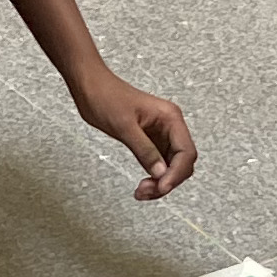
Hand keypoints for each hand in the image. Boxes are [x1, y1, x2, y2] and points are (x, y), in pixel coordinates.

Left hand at [72, 67, 196, 199]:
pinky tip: (143, 185)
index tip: (161, 187)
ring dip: (160, 183)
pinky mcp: (150, 141)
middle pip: (182, 163)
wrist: (90, 86)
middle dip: (168, 181)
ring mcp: (161, 135)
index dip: (176, 173)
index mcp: (170, 118)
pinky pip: (159, 165)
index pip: (186, 152)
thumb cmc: (105, 96)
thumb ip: (144, 150)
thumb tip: (160, 173)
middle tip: (147, 190)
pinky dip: (153, 177)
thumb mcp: (124, 126)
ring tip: (142, 190)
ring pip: (171, 167)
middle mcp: (170, 126)